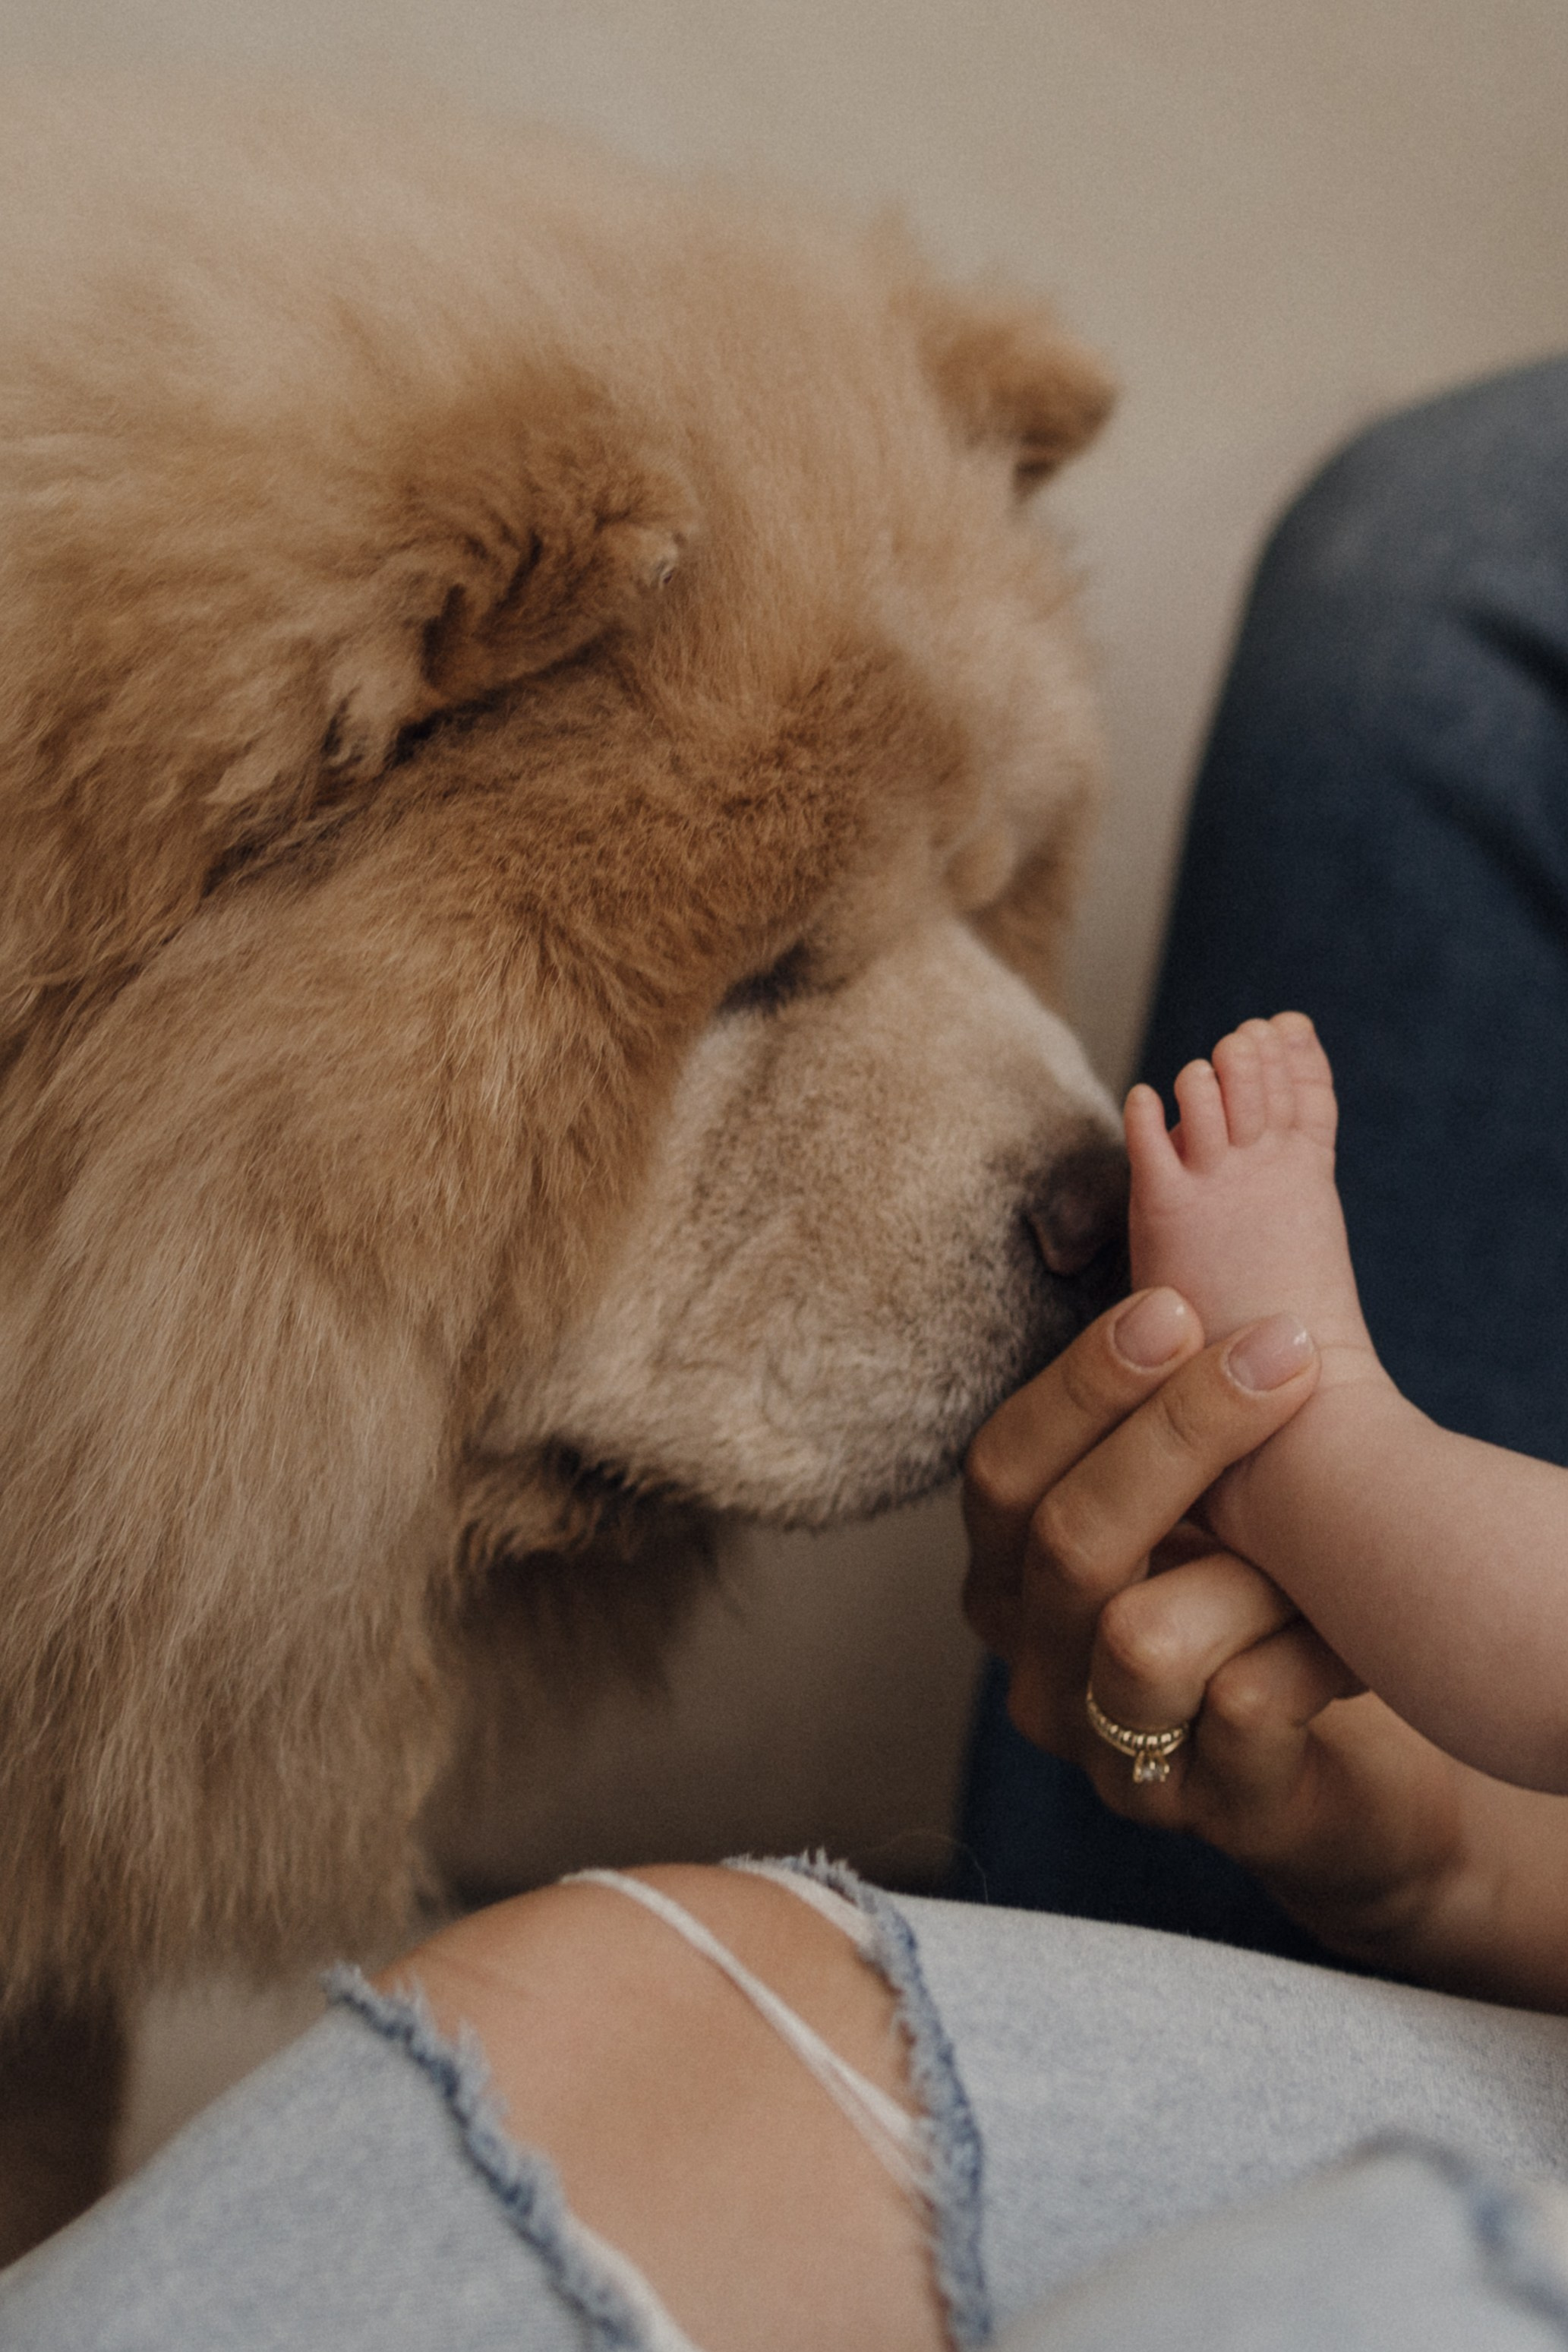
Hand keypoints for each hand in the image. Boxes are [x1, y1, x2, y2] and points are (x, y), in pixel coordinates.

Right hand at [962, 1291, 1472, 1976]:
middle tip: (1282, 1355)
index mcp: (1004, 1572)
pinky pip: (1244, 1716)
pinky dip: (1313, 1651)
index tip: (1176, 1302)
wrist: (1330, 1753)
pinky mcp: (1203, 1816)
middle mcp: (1029, 1665)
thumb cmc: (1246, 1589)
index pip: (999, 1467)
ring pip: (1138, 1641)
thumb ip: (1149, 1403)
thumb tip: (1167, 1246)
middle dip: (1177, 1437)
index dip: (1083, 1383)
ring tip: (1321, 1543)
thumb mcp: (1186, 1493)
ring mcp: (1107, 1753)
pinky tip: (1350, 1630)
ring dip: (1253, 1568)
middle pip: (1062, 1541)